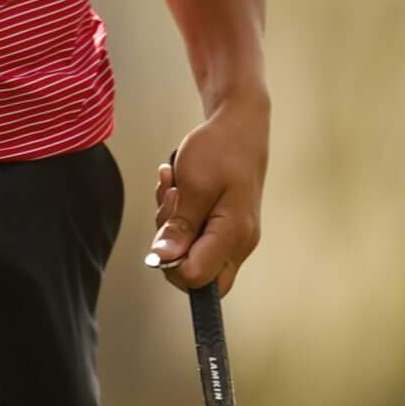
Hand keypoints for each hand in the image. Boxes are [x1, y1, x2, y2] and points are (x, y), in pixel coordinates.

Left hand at [148, 94, 269, 294]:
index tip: (166, 229)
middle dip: (171, 248)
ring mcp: (235, 236)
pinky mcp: (226, 226)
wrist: (240, 126)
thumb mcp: (193, 184)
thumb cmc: (220, 149)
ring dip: (172, 223)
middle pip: (197, 275)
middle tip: (170, 207)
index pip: (197, 279)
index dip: (171, 262)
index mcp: (234, 235)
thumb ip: (180, 226)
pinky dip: (179, 215)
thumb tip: (164, 260)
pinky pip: (195, 235)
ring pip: (192, 253)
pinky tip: (176, 188)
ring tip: (173, 188)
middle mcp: (240, 243)